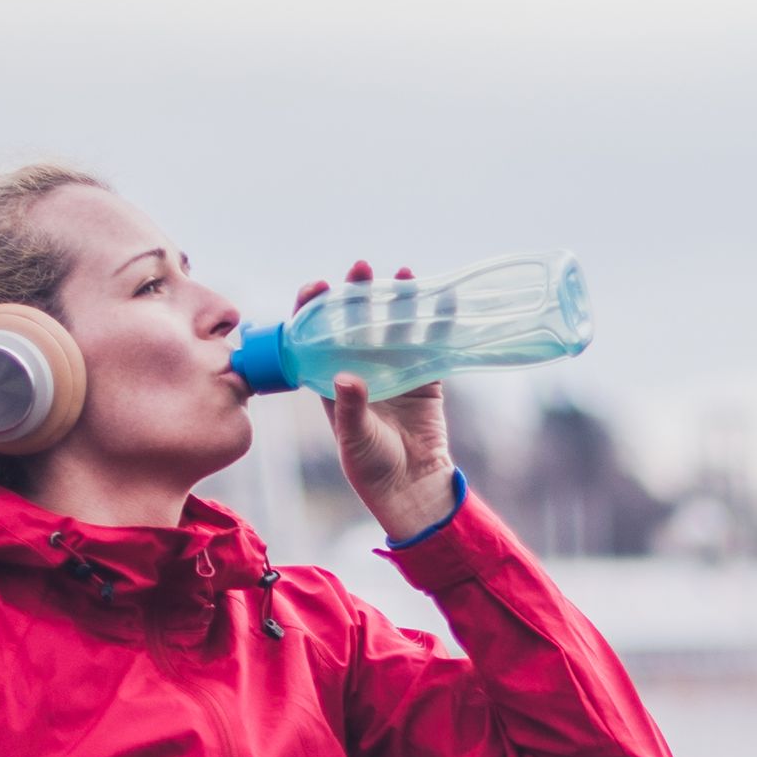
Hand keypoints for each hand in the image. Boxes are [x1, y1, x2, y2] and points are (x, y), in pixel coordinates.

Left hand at [302, 262, 453, 535]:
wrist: (412, 487)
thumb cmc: (371, 466)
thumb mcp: (353, 436)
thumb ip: (350, 406)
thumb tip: (346, 376)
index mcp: (330, 376)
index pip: (317, 333)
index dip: (315, 307)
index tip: (318, 287)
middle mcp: (361, 366)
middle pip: (357, 320)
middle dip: (358, 292)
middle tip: (361, 268)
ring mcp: (395, 369)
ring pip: (395, 325)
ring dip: (398, 298)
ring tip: (402, 273)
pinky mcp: (426, 377)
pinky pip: (431, 343)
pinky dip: (437, 322)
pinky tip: (440, 298)